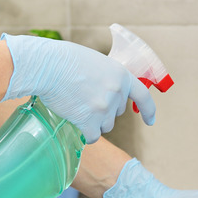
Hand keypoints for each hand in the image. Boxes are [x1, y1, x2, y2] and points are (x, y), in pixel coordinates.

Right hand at [0, 34, 155, 142]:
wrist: (46, 67)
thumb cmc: (65, 60)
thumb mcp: (96, 63)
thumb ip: (107, 78)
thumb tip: (110, 92)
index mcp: (121, 75)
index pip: (143, 96)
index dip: (148, 110)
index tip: (150, 120)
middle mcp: (116, 93)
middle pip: (117, 113)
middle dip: (105, 110)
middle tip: (85, 99)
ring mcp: (104, 109)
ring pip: (105, 126)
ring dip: (94, 122)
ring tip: (77, 106)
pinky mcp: (89, 122)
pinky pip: (93, 136)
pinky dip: (85, 133)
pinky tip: (75, 123)